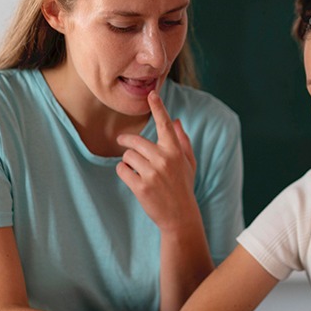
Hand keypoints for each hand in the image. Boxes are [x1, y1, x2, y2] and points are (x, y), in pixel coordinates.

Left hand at [116, 91, 199, 230]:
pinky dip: (123, 172)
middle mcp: (164, 159)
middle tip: (122, 142)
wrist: (180, 216)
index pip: (165, 124)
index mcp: (175, 151)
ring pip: (127, 156)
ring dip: (127, 161)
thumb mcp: (188, 163)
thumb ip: (182, 141)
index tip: (152, 94)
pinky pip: (122, 170)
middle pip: (135, 141)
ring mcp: (152, 173)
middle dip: (127, 142)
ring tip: (136, 170)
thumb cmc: (183, 187)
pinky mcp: (141, 186)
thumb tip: (177, 121)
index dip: (158, 108)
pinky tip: (132, 178)